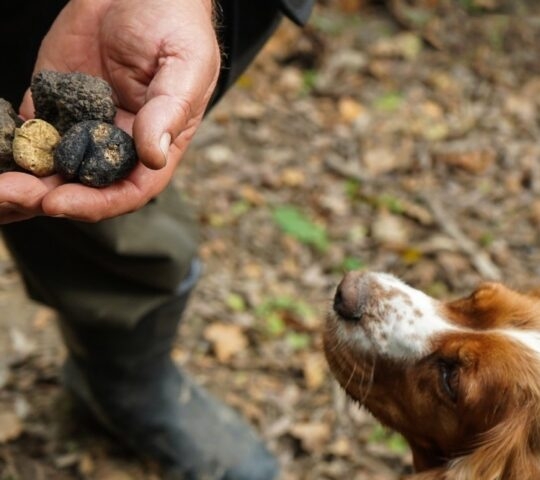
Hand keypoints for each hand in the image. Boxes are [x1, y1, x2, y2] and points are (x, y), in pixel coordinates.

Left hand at [0, 0, 218, 222]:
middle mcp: (116, 143)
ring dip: (20, 182)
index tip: (58, 201)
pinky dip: (7, 149)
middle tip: (9, 194)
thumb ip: (170, 110)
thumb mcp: (185, 66)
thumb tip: (152, 156)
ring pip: (50, 168)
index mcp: (153, 144)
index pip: (128, 190)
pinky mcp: (52, 104)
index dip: (95, 203)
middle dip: (44, 197)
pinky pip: (27, 134)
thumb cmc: (175, 25)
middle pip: (82, 186)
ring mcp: (81, 126)